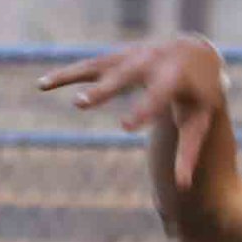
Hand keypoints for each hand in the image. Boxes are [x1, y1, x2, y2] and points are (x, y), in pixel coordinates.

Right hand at [39, 35, 229, 186]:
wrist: (196, 54)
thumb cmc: (199, 96)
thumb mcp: (199, 122)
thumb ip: (189, 152)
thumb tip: (184, 187)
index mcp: (175, 77)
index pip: (158, 96)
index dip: (143, 110)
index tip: (125, 127)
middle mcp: (151, 61)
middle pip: (124, 76)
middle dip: (102, 90)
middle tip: (80, 103)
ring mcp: (131, 56)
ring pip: (98, 66)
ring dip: (71, 76)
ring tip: (43, 85)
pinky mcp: (118, 57)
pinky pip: (89, 66)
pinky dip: (67, 74)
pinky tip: (42, 85)